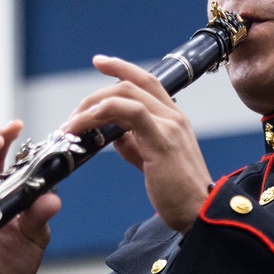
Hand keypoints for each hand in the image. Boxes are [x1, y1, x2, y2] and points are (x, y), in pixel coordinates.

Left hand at [65, 57, 211, 234]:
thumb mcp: (151, 161)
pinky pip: (131, 111)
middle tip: (73, 117)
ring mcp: (169, 125)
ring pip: (126, 94)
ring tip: (73, 125)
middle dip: (94, 95)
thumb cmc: (178, 193)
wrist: (199, 211)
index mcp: (173, 119)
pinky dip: (105, 111)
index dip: (121, 68)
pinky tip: (88, 123)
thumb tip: (112, 133)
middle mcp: (173, 116)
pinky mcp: (162, 140)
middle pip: (130, 84)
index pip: (146, 81)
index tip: (100, 62)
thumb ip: (133, 143)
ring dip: (92, 105)